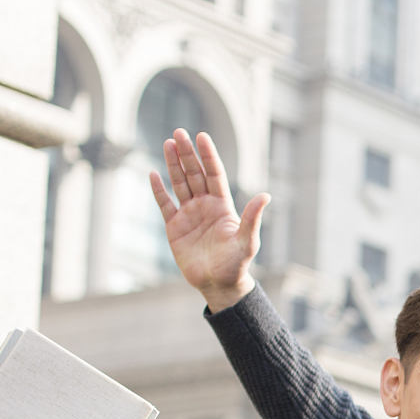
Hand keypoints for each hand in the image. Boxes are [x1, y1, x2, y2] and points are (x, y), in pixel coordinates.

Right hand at [149, 128, 268, 312]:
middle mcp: (205, 206)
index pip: (214, 174)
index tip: (202, 137)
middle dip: (187, 154)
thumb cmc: (237, 265)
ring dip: (173, 165)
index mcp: (223, 206)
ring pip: (179, 184)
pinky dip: (158, 190)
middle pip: (195, 174)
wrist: (219, 285)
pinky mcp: (174, 227)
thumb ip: (252, 218)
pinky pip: (165, 204)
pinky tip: (153, 174)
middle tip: (179, 133)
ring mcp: (189, 215)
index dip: (208, 156)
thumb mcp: (247, 241)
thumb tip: (266, 195)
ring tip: (167, 143)